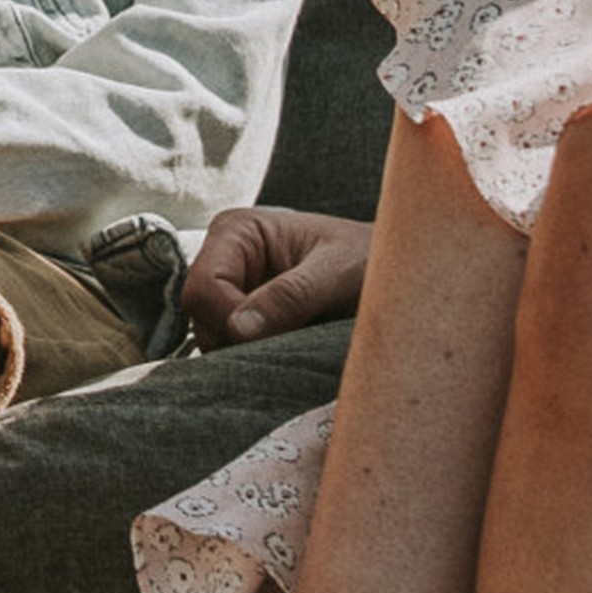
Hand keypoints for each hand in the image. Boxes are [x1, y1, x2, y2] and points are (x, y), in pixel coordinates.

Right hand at [184, 206, 372, 344]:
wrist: (390, 275)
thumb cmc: (369, 259)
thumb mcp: (339, 271)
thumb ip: (292, 295)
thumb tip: (238, 329)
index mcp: (237, 232)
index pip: (202, 288)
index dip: (230, 319)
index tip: (274, 336)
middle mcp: (225, 260)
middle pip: (201, 317)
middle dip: (240, 340)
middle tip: (291, 343)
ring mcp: (232, 292)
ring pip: (212, 340)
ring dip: (250, 353)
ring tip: (298, 343)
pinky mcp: (245, 321)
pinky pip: (231, 352)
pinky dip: (256, 360)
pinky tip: (290, 351)